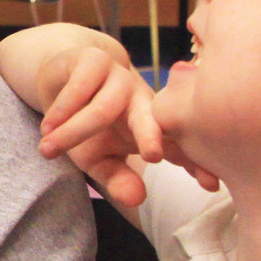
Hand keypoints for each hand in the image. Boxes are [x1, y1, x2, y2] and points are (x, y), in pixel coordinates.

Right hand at [35, 48, 217, 205]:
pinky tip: (48, 125)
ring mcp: (120, 78)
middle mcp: (142, 100)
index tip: (212, 186)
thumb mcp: (98, 159)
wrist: (63, 78)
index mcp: (152, 126)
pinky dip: (63, 109)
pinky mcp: (95, 60)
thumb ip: (117, 179)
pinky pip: (81, 87)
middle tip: (153, 157)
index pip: (178, 147)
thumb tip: (137, 200)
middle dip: (152, 135)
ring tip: (48, 150)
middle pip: (152, 118)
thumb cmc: (85, 123)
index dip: (194, 164)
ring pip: (104, 108)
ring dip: (73, 132)